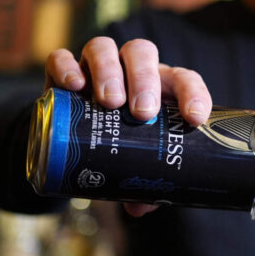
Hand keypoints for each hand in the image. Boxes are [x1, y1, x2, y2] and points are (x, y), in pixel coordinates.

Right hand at [44, 37, 212, 216]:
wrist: (72, 137)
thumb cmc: (118, 146)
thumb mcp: (132, 162)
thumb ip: (140, 183)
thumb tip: (141, 207)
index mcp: (159, 87)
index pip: (183, 79)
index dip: (193, 94)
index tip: (194, 119)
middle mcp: (128, 69)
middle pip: (141, 53)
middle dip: (144, 80)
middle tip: (142, 113)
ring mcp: (94, 67)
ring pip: (102, 48)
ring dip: (109, 71)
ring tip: (110, 103)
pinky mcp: (60, 73)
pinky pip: (60, 58)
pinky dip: (66, 68)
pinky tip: (73, 86)